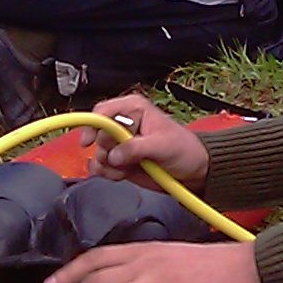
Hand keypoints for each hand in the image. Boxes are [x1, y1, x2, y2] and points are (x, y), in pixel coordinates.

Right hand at [81, 94, 209, 193]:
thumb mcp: (163, 146)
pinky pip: (100, 166)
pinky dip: (108, 173)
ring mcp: (119, 143)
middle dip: (107, 151)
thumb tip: (114, 155)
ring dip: (108, 165)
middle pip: (97, 135)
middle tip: (124, 159)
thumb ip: (136, 148)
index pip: (103, 112)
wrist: (192, 171)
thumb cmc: (184, 149)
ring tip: (127, 168)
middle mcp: (123, 124)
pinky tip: (123, 174)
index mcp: (134, 109)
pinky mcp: (118, 160)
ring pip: (96, 153)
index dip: (94, 125)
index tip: (90, 141)